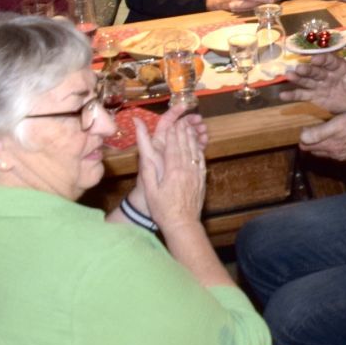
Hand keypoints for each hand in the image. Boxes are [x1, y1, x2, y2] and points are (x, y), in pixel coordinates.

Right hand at [135, 98, 208, 226]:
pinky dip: (199, 150)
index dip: (172, 133)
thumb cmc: (162, 209)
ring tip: (189, 127)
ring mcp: (196, 174)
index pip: (172, 146)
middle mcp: (186, 169)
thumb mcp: (150, 188)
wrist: (182, 224)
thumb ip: (148, 167)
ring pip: (194, 151)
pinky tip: (198, 145)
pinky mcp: (201, 180)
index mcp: (173, 170)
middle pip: (185, 145)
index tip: (171, 122)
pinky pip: (201, 160)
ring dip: (192, 137)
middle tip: (181, 119)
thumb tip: (144, 151)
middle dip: (183, 131)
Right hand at [280, 39, 345, 113]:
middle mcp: (325, 73)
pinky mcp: (314, 97)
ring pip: (306, 81)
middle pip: (314, 70)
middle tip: (297, 68)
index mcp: (336, 65)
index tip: (315, 59)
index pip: (328, 60)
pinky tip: (282, 95)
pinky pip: (302, 95)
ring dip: (297, 78)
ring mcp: (319, 85)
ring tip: (288, 76)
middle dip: (306, 69)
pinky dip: (292, 95)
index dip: (322, 60)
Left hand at [299, 111, 345, 162]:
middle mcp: (334, 154)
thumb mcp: (335, 124)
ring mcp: (344, 156)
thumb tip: (302, 138)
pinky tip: (339, 142)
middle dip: (311, 143)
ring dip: (323, 146)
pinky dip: (335, 149)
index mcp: (328, 146)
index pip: (307, 147)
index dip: (302, 140)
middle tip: (310, 133)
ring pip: (328, 153)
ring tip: (324, 136)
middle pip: (316, 151)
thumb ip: (318, 133)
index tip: (302, 131)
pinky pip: (339, 154)